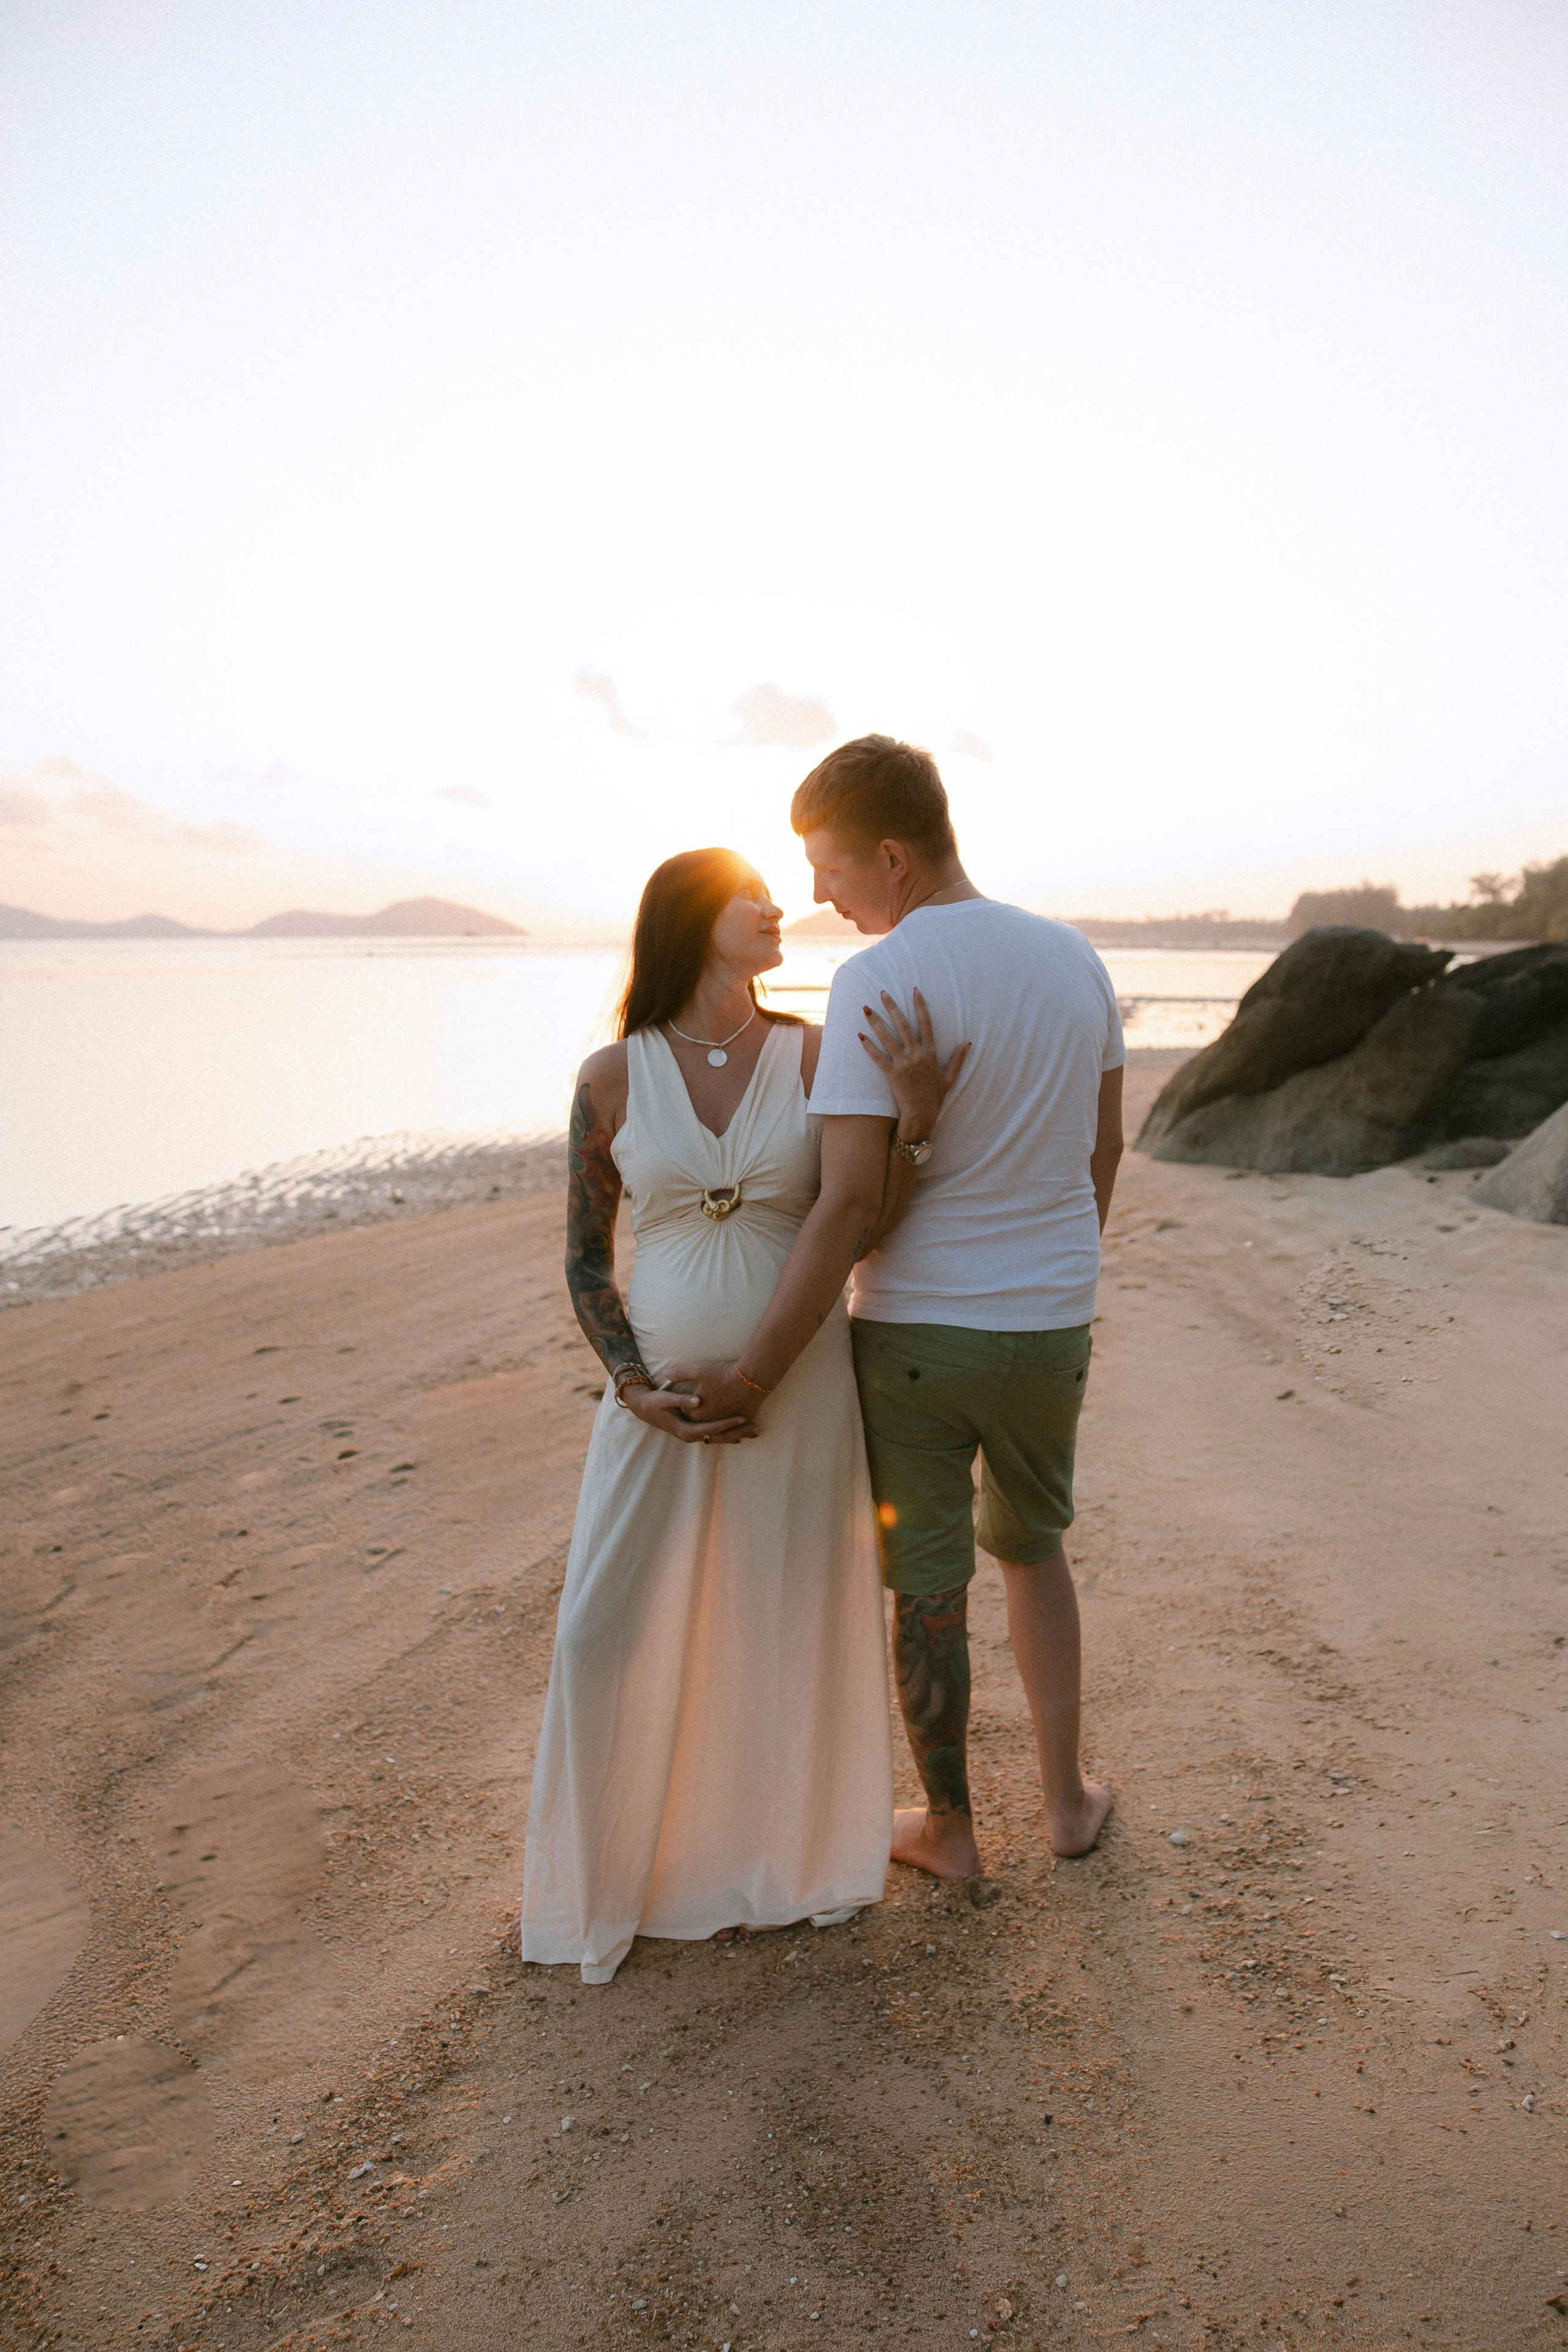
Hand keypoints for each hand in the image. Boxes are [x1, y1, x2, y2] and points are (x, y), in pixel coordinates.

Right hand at [622, 1378, 757, 1443]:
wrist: (642, 1407)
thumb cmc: (654, 1402)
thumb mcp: (665, 1400)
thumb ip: (682, 1400)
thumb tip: (698, 1401)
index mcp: (685, 1430)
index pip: (711, 1429)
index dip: (727, 1423)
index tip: (742, 1417)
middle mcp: (690, 1436)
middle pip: (718, 1437)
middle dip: (737, 1433)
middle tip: (756, 1428)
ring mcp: (693, 1435)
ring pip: (718, 1438)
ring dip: (736, 1434)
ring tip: (754, 1431)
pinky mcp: (694, 1430)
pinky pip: (714, 1434)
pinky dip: (728, 1433)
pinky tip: (741, 1433)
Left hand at [666, 1361, 759, 1425]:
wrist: (752, 1377)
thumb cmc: (723, 1373)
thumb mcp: (698, 1370)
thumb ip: (680, 1372)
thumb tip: (665, 1373)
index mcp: (698, 1413)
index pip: (686, 1415)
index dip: (685, 1409)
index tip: (684, 1404)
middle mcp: (711, 1421)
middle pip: (703, 1427)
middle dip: (700, 1423)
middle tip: (698, 1416)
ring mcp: (728, 1422)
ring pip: (721, 1431)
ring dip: (719, 1430)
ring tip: (717, 1429)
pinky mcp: (744, 1419)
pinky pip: (737, 1429)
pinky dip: (736, 1431)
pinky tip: (739, 1433)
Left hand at [858, 987, 970, 1136]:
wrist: (922, 1114)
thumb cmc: (935, 1096)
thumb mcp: (950, 1077)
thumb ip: (958, 1059)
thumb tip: (968, 1043)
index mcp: (930, 1053)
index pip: (926, 1023)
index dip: (920, 1005)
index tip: (915, 991)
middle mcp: (917, 1054)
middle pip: (903, 1025)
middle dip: (892, 1007)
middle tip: (883, 992)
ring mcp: (903, 1064)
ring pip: (887, 1038)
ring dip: (875, 1022)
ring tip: (865, 1008)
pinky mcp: (892, 1074)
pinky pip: (878, 1057)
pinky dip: (868, 1047)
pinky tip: (859, 1035)